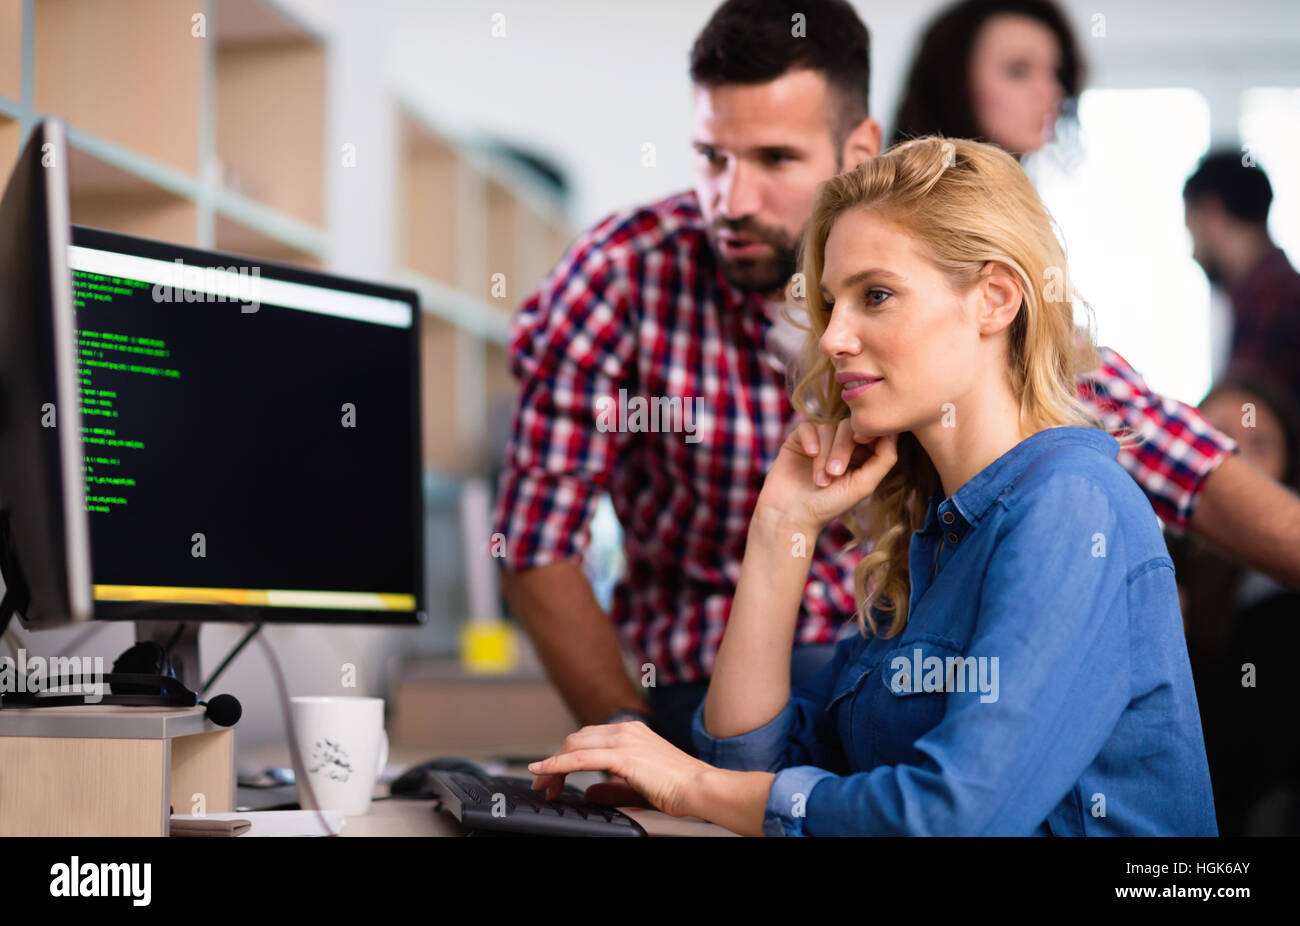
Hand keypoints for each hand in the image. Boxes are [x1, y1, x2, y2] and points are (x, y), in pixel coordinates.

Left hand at [528, 721, 710, 817]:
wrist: (700, 787)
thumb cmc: (678, 788)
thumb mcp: (636, 787)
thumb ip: (611, 789)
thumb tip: (588, 792)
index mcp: (632, 732)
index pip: (588, 738)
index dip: (566, 756)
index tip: (552, 776)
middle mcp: (626, 730)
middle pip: (577, 739)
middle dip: (555, 760)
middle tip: (543, 784)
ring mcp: (625, 739)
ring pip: (575, 745)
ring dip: (553, 764)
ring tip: (541, 783)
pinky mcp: (623, 755)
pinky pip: (581, 758)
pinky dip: (558, 764)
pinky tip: (545, 772)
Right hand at [755, 420, 897, 534]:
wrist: (791, 515)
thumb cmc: (829, 505)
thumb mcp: (863, 485)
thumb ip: (884, 460)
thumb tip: (894, 432)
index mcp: (859, 455)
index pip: (869, 431)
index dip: (869, 433)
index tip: (863, 444)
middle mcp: (840, 445)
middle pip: (849, 427)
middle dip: (843, 448)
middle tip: (835, 473)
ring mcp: (818, 441)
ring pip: (828, 428)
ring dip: (825, 454)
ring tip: (820, 480)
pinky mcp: (798, 440)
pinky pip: (807, 427)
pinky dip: (811, 439)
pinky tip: (809, 454)